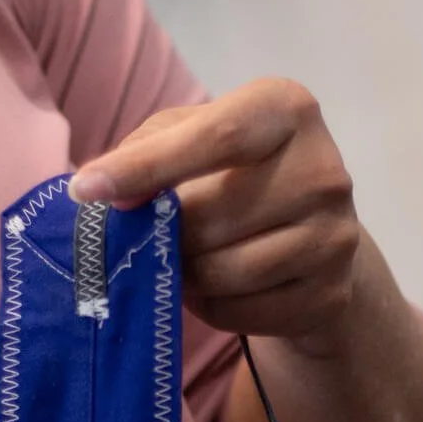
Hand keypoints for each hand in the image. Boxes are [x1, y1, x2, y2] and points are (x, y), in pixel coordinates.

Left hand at [70, 78, 359, 349]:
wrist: (312, 237)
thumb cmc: (236, 174)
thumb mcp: (192, 138)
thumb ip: (145, 151)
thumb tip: (97, 191)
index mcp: (288, 110)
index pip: (215, 137)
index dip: (146, 166)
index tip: (86, 190)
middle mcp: (324, 170)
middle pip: (213, 215)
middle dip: (165, 234)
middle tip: (149, 238)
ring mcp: (335, 237)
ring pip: (227, 271)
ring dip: (185, 274)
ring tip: (180, 263)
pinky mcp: (331, 293)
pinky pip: (243, 311)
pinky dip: (210, 306)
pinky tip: (211, 289)